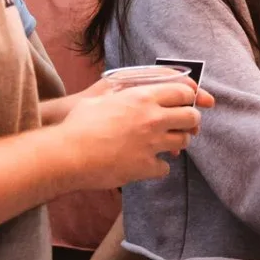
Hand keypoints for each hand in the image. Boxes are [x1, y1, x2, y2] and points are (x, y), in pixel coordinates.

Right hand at [64, 77, 212, 186]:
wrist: (68, 154)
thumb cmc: (77, 124)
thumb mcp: (100, 98)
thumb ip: (121, 94)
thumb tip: (127, 93)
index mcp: (142, 97)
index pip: (182, 92)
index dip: (188, 97)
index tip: (185, 103)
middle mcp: (152, 119)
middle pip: (191, 117)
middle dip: (190, 121)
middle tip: (181, 126)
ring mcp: (152, 144)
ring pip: (183, 142)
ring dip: (177, 143)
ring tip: (164, 145)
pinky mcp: (146, 167)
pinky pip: (165, 168)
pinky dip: (158, 167)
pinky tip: (146, 165)